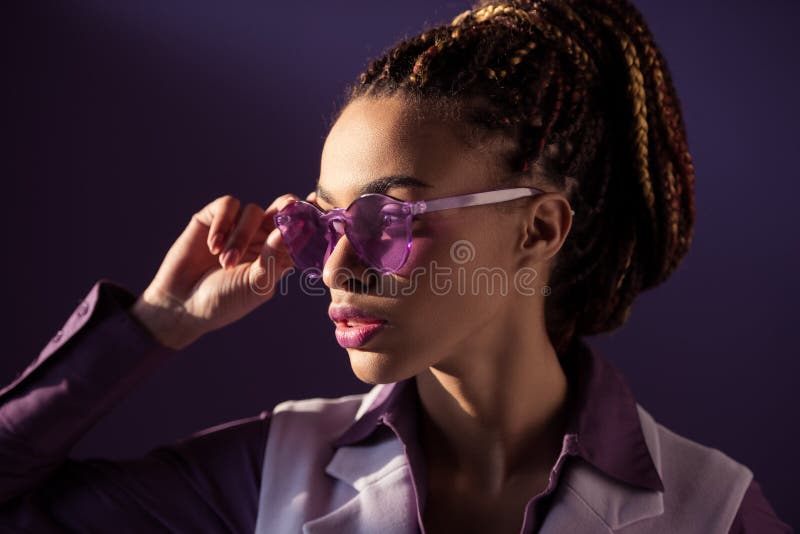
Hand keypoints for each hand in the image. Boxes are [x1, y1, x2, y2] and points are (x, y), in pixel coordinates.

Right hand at [131, 191, 316, 349]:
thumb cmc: (224, 301)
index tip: (315, 205)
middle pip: (281, 209)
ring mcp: (237, 227)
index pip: (299, 231)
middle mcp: (261, 237)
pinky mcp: (213, 218)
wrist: (181, 305)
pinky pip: (228, 206)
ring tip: (226, 263)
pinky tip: (213, 247)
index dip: (309, 218)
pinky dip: (223, 225)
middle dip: (287, 208)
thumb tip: (287, 230)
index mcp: (277, 254)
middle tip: (288, 209)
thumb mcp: (255, 285)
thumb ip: (273, 258)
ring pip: (253, 212)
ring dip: (241, 237)